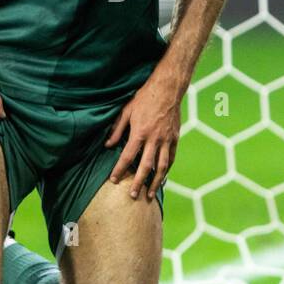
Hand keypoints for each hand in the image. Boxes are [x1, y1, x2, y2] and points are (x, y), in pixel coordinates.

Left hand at [104, 71, 182, 199]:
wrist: (168, 88)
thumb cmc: (145, 97)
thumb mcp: (127, 110)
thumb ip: (117, 129)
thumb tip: (107, 145)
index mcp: (140, 132)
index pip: (127, 156)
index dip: (119, 169)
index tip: (113, 180)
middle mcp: (154, 139)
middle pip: (146, 166)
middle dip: (138, 183)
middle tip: (133, 196)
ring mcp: (167, 139)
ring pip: (162, 166)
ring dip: (156, 182)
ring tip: (150, 194)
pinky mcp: (175, 138)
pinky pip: (172, 157)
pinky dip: (167, 169)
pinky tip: (163, 177)